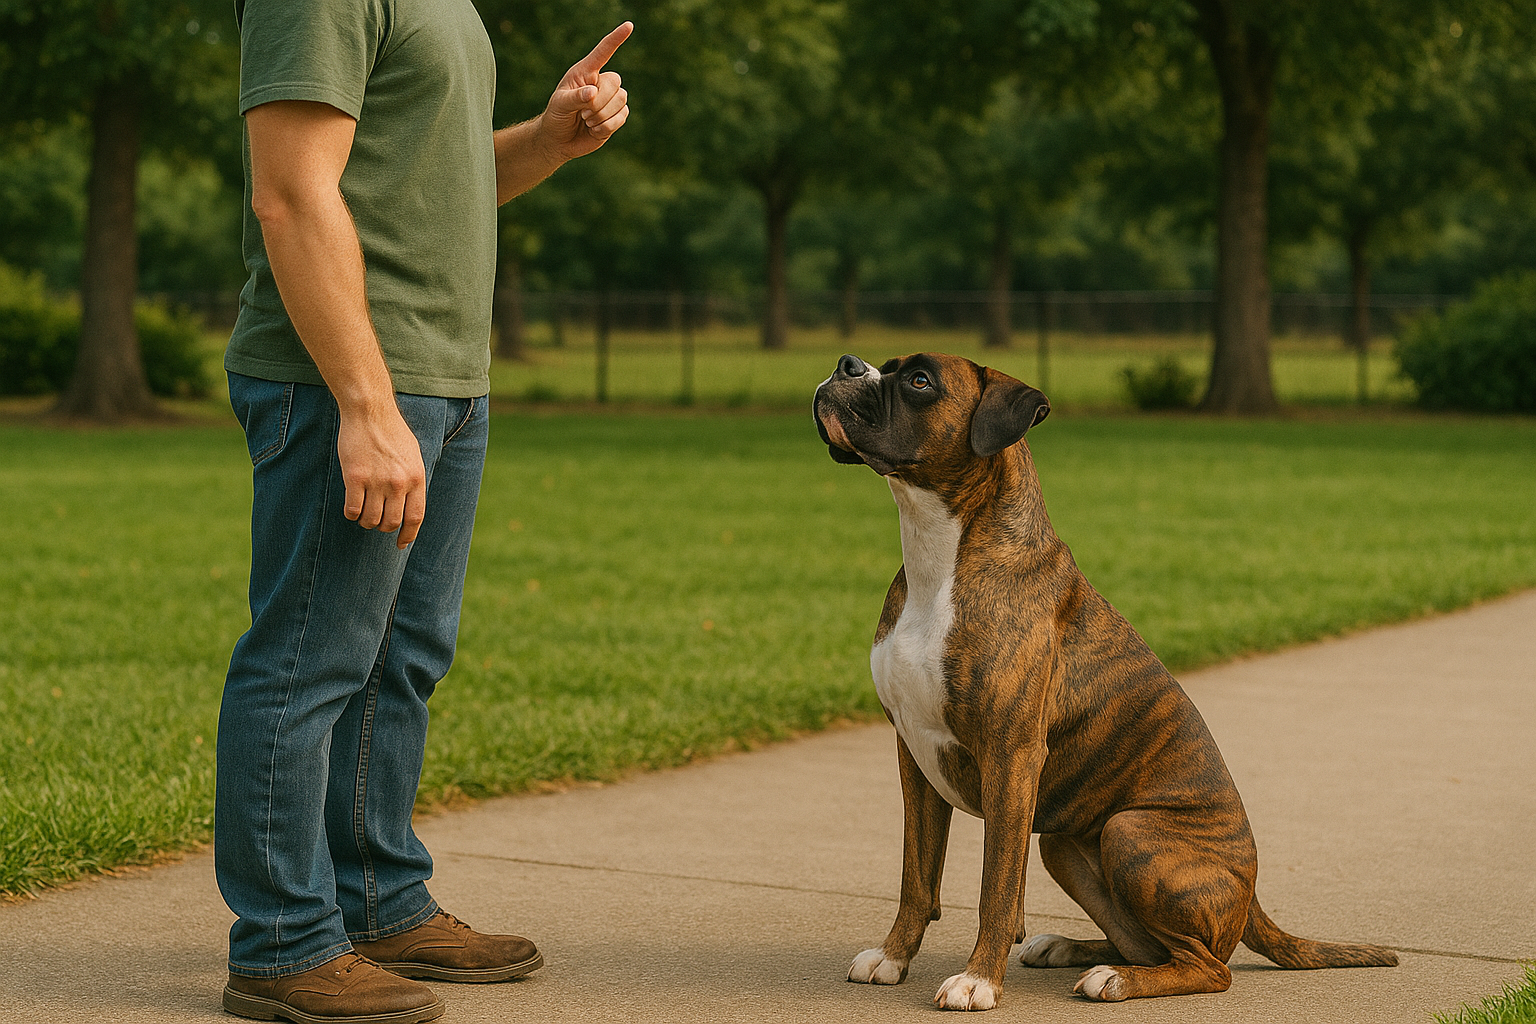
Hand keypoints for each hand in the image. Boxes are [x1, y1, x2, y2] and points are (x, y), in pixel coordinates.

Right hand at [337, 404, 426, 549]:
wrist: (370, 412)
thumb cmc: (391, 432)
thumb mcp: (413, 456)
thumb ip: (412, 480)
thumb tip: (409, 506)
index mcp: (416, 478)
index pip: (415, 517)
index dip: (408, 534)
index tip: (401, 543)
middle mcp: (399, 483)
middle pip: (391, 522)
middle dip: (382, 527)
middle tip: (375, 519)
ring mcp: (377, 481)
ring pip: (370, 519)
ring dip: (365, 521)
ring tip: (363, 513)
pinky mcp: (355, 477)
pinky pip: (352, 510)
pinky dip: (351, 514)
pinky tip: (351, 507)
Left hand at [539, 22, 632, 160]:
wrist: (559, 140)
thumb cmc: (556, 117)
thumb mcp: (560, 104)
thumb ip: (575, 97)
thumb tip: (593, 93)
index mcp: (585, 72)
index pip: (603, 52)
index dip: (616, 39)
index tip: (628, 26)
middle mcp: (600, 82)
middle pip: (614, 82)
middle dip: (599, 101)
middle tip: (582, 113)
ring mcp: (610, 99)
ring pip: (621, 100)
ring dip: (601, 115)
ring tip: (586, 120)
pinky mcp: (616, 116)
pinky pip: (622, 117)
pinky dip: (606, 126)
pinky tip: (593, 129)